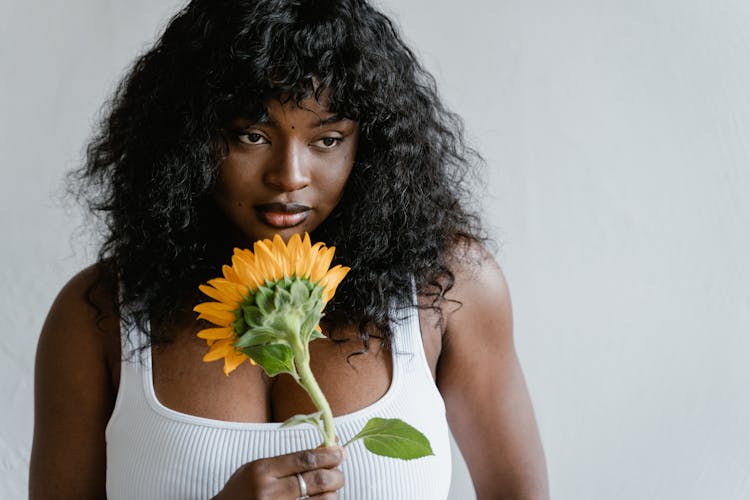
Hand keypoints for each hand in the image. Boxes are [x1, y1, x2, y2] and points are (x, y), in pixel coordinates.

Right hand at [212, 446, 345, 499]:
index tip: (341, 451)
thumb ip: (290, 460)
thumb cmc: (244, 489)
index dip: (328, 454)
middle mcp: (269, 492)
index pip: (304, 459)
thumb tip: (326, 447)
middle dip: (336, 474)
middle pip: (317, 479)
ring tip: (330, 489)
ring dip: (333, 493)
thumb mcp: (261, 468)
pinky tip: (322, 499)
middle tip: (339, 471)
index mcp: (262, 470)